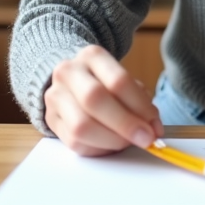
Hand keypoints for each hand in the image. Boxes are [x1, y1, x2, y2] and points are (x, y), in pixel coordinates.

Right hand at [44, 45, 163, 156]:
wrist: (71, 81)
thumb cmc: (105, 83)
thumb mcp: (123, 82)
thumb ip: (140, 102)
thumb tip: (152, 129)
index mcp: (92, 56)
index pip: (118, 80)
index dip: (139, 107)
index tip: (154, 127)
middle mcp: (69, 72)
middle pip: (94, 99)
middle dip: (124, 124)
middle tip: (145, 139)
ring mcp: (55, 95)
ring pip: (81, 125)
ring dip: (111, 140)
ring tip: (126, 142)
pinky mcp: (50, 119)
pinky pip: (74, 142)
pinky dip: (98, 149)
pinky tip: (109, 145)